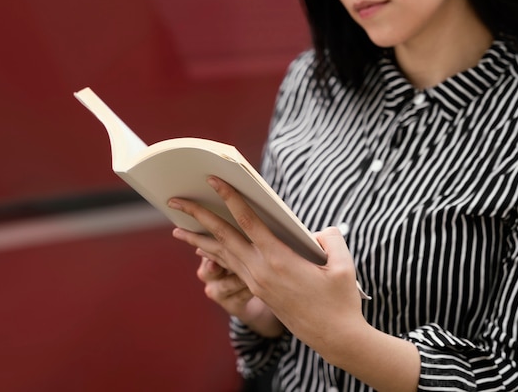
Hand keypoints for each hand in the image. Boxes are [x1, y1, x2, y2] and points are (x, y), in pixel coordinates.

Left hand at [169, 177, 365, 353]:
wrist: (335, 338)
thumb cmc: (340, 301)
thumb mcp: (342, 265)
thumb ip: (329, 238)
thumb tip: (317, 232)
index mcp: (278, 259)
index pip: (248, 221)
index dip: (230, 198)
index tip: (213, 180)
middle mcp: (260, 271)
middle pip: (221, 237)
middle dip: (197, 216)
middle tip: (175, 201)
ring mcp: (256, 282)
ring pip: (220, 255)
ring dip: (197, 240)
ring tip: (177, 228)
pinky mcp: (257, 291)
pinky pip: (230, 267)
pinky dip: (215, 255)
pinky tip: (205, 250)